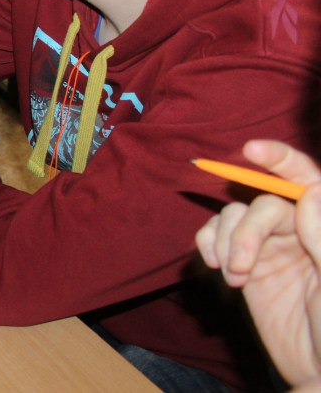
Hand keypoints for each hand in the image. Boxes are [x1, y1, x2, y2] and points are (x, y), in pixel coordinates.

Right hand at [195, 140, 320, 386]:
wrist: (319, 374)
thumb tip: (309, 192)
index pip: (307, 181)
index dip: (281, 159)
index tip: (252, 149)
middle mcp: (299, 232)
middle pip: (262, 203)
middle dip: (246, 230)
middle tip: (240, 266)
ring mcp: (270, 248)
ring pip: (234, 217)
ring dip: (225, 242)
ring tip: (232, 276)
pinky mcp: (245, 266)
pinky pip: (215, 237)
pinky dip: (209, 245)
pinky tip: (218, 268)